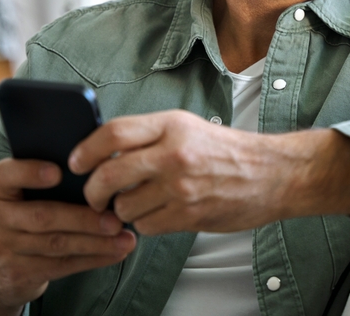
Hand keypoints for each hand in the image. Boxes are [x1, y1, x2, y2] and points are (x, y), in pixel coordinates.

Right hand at [0, 158, 136, 315]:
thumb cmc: (27, 215)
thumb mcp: (26, 195)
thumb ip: (52, 179)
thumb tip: (101, 163)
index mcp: (0, 189)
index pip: (5, 175)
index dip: (30, 172)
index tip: (58, 172)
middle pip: (42, 217)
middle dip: (83, 218)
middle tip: (115, 219)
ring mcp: (6, 248)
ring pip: (56, 244)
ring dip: (96, 242)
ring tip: (124, 239)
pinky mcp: (21, 273)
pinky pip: (62, 265)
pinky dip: (94, 258)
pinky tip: (117, 252)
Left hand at [68, 109, 349, 235]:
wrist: (272, 174)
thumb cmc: (227, 151)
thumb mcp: (188, 127)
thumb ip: (149, 136)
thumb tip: (104, 151)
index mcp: (172, 125)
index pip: (112, 134)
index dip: (86, 150)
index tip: (76, 162)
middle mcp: (174, 154)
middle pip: (108, 175)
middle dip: (93, 191)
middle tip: (93, 196)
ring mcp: (181, 187)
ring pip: (124, 207)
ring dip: (122, 211)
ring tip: (135, 203)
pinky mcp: (188, 214)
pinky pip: (146, 225)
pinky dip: (145, 223)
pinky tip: (157, 213)